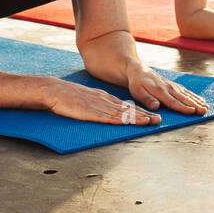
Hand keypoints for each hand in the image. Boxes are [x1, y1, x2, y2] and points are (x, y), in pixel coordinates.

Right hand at [45, 79, 161, 124]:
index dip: (141, 111)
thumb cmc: (70, 97)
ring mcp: (97, 106)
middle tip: (158, 120)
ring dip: (135, 118)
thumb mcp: (90, 99)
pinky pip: (104, 116)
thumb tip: (114, 113)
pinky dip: (116, 119)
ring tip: (148, 122)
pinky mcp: (88, 111)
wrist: (54, 90)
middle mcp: (104, 101)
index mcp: (105, 98)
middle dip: (144, 115)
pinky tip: (125, 122)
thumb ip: (102, 105)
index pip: (127, 106)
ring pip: (120, 113)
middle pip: (127, 109)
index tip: (154, 116)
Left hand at [127, 65, 208, 115]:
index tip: (193, 111)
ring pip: (187, 94)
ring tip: (206, 107)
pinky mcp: (174, 85)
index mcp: (160, 91)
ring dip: (197, 101)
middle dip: (195, 105)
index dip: (183, 107)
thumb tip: (156, 106)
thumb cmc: (137, 83)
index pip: (173, 101)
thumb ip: (147, 99)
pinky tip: (201, 101)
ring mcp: (173, 86)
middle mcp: (169, 88)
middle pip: (183, 98)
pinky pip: (186, 91)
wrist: (138, 69)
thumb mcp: (137, 92)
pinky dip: (194, 96)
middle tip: (204, 111)